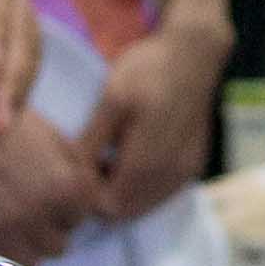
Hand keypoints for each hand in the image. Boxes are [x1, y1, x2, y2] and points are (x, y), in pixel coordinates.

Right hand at [0, 64, 105, 265]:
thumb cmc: (3, 115)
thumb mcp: (53, 137)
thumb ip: (77, 170)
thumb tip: (95, 190)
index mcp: (66, 185)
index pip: (85, 213)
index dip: (70, 201)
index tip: (53, 190)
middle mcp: (41, 211)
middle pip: (62, 239)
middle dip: (51, 224)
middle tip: (30, 203)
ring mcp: (9, 228)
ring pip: (35, 256)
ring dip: (30, 241)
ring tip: (14, 216)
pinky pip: (6, 261)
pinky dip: (5, 249)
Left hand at [80, 11, 229, 223]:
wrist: (194, 52)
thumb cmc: (148, 70)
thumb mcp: (111, 99)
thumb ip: (92, 142)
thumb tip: (70, 175)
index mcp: (147, 162)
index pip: (108, 208)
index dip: (87, 195)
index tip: (75, 168)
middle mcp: (171, 175)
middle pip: (126, 213)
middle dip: (103, 197)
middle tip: (89, 164)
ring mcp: (185, 172)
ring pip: (144, 206)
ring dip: (123, 193)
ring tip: (108, 159)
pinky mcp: (193, 165)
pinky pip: (161, 193)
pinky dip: (142, 187)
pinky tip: (131, 157)